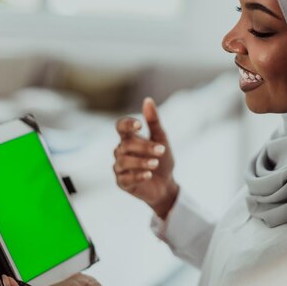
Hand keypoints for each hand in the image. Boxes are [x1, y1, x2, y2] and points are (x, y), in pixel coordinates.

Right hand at [113, 97, 178, 218]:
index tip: (139, 125)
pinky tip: (148, 175)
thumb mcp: (161, 139)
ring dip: (140, 162)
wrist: (166, 185)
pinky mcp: (121, 182)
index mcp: (129, 138)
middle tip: (161, 151)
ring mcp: (119, 167)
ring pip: (123, 161)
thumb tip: (147, 100)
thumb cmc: (162, 160)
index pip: (120, 126)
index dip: (127, 124)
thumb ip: (154, 121)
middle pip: (125, 144)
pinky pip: (124, 178)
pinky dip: (137, 176)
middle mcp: (121, 151)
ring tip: (155, 164)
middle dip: (144, 147)